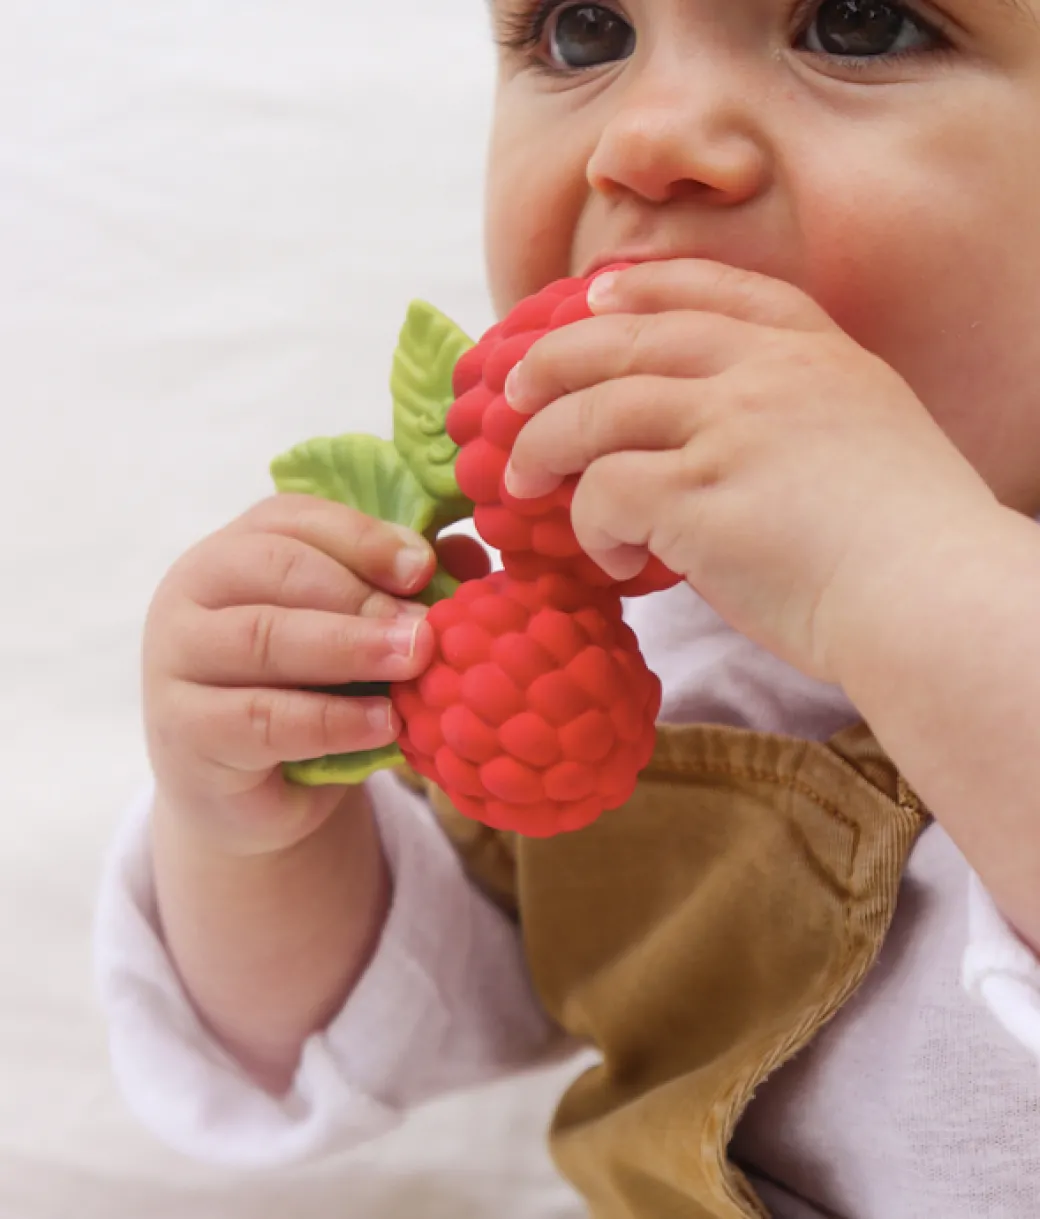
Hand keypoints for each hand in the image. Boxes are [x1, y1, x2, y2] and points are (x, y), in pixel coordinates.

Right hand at [143, 495, 466, 855]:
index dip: (362, 537)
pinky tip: (383, 724)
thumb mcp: (355, 635)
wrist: (254, 795)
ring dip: (349, 648)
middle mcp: (192, 591)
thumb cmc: (310, 694)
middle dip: (360, 595)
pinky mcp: (185, 730)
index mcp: (234, 549)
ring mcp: (177, 660)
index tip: (424, 567)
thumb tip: (467, 555)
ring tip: (413, 664)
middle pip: (274, 568)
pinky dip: (330, 719)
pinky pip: (260, 717)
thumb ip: (398, 589)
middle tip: (425, 627)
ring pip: (261, 637)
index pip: (292, 519)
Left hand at [503, 260, 995, 681]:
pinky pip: (606, 492)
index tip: (593, 295)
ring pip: (598, 410)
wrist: (935, 597)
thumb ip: (788, 416)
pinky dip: (590, 525)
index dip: (643, 286)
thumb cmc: (907, 541)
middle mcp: (766, 373)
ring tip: (522, 477)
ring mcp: (730, 426)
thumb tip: (703, 446)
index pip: (713, 289)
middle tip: (514, 390)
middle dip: (557, 358)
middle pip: (630, 338)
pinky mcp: (697, 493)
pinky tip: (614, 559)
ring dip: (544, 443)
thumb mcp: (865, 436)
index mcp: (813, 352)